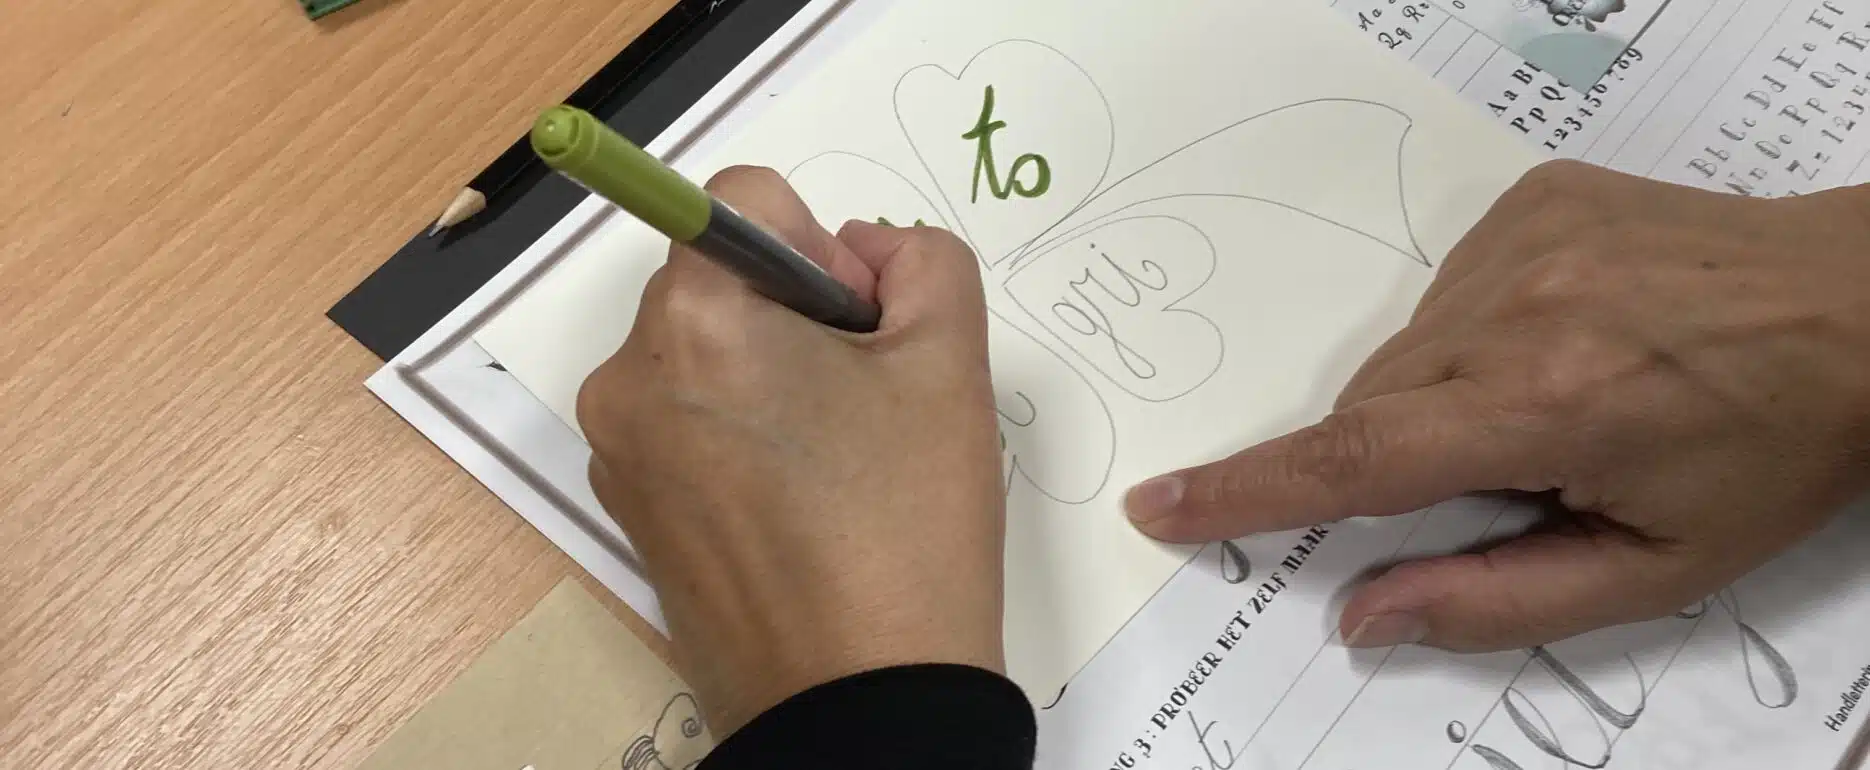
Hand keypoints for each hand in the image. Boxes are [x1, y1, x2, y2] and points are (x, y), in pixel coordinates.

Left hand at [578, 166, 1007, 733]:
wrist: (859, 705)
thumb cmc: (905, 531)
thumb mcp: (950, 364)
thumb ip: (923, 261)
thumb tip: (867, 251)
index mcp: (695, 320)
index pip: (746, 199)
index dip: (824, 248)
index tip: (861, 330)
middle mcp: (629, 376)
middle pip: (721, 280)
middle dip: (797, 315)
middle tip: (866, 403)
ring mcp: (619, 452)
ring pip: (705, 356)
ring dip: (772, 377)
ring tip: (840, 464)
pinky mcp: (629, 512)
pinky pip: (686, 427)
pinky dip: (741, 437)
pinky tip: (805, 505)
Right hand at [1125, 160, 1869, 651]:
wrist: (1866, 306)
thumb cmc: (1776, 448)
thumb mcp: (1658, 565)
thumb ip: (1496, 598)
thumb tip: (1362, 615)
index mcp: (1548, 406)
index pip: (1354, 461)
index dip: (1244, 493)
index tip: (1162, 506)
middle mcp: (1518, 309)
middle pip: (1372, 408)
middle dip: (1402, 461)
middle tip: (1514, 472)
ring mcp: (1522, 240)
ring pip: (1404, 350)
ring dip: (1439, 396)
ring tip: (1560, 398)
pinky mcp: (1533, 199)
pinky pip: (1444, 288)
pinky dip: (1472, 333)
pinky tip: (1561, 340)